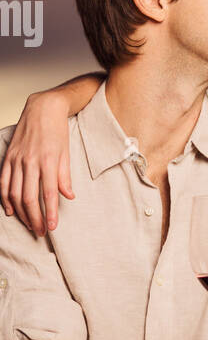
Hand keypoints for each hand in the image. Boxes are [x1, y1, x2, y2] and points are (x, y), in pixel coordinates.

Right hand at [0, 90, 73, 235]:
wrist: (42, 108)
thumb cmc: (57, 130)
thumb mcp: (66, 153)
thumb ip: (65, 176)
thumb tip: (68, 197)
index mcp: (48, 161)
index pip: (49, 193)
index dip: (50, 213)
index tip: (52, 228)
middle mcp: (30, 161)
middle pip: (29, 198)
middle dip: (35, 218)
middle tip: (41, 231)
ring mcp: (16, 159)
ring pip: (15, 193)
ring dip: (21, 212)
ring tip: (30, 224)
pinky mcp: (8, 157)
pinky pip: (3, 182)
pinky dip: (5, 199)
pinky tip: (11, 211)